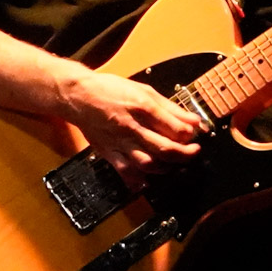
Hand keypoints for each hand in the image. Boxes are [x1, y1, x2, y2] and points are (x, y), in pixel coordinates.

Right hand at [57, 66, 201, 189]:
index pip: (176, 128)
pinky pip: (125, 171)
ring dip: (166, 167)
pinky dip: (138, 180)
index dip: (191, 134)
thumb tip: (193, 120)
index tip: (194, 134)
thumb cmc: (109, 90)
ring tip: (173, 163)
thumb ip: (170, 107)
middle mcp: (132, 127)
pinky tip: (147, 180)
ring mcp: (119, 142)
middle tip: (193, 151)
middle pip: (166, 149)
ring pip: (148, 163)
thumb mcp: (144, 90)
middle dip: (186, 153)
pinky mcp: (109, 152)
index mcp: (142, 108)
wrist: (78, 96)